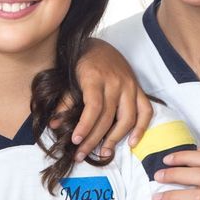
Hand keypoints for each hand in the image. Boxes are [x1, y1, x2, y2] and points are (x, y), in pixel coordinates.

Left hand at [65, 39, 151, 161]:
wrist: (98, 46)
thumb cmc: (81, 63)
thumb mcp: (70, 78)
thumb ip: (65, 101)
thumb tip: (54, 125)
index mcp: (96, 78)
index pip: (94, 107)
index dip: (85, 125)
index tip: (75, 140)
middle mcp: (116, 82)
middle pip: (108, 117)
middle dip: (94, 139)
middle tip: (81, 153)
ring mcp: (130, 86)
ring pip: (128, 117)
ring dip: (116, 138)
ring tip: (103, 153)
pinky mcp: (139, 88)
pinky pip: (146, 111)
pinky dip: (142, 128)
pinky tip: (132, 142)